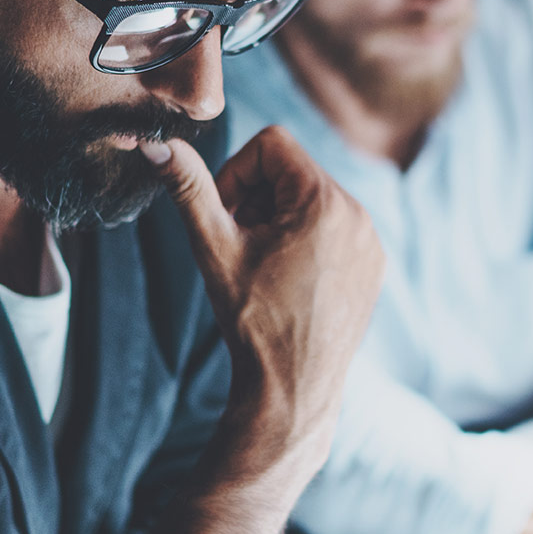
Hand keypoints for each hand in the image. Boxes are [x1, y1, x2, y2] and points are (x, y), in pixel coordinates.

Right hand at [145, 126, 384, 488]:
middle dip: (258, 199)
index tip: (225, 216)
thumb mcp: (215, 247)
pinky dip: (307, 241)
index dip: (236, 173)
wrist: (293, 389)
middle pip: (293, 171)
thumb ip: (189, 188)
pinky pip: (336, 228)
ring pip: (313, 199)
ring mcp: (371, 241)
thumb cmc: (253, 320)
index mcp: (324, 200)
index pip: (271, 144)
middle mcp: (358, 214)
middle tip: (241, 244)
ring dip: (280, 219)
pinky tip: (289, 281)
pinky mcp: (374, 265)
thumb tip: (158, 144)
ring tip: (264, 266)